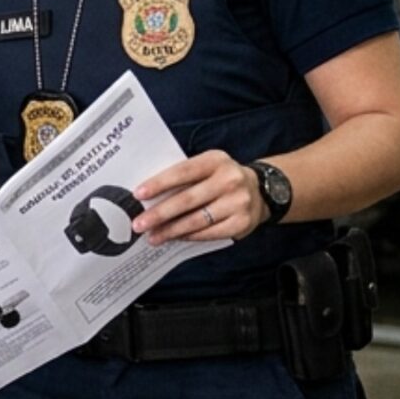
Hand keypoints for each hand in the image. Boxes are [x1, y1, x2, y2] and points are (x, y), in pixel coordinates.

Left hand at [132, 152, 263, 244]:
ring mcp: (238, 202)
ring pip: (196, 220)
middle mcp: (229, 180)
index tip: (138, 195)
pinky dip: (189, 236)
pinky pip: (209, 233)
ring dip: (171, 230)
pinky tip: (175, 238)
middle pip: (187, 199)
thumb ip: (184, 175)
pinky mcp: (242, 223)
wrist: (261, 191)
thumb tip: (148, 196)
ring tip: (152, 237)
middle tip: (139, 224)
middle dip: (159, 214)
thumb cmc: (221, 178)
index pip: (182, 172)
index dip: (159, 184)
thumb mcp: (208, 166)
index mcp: (215, 160)